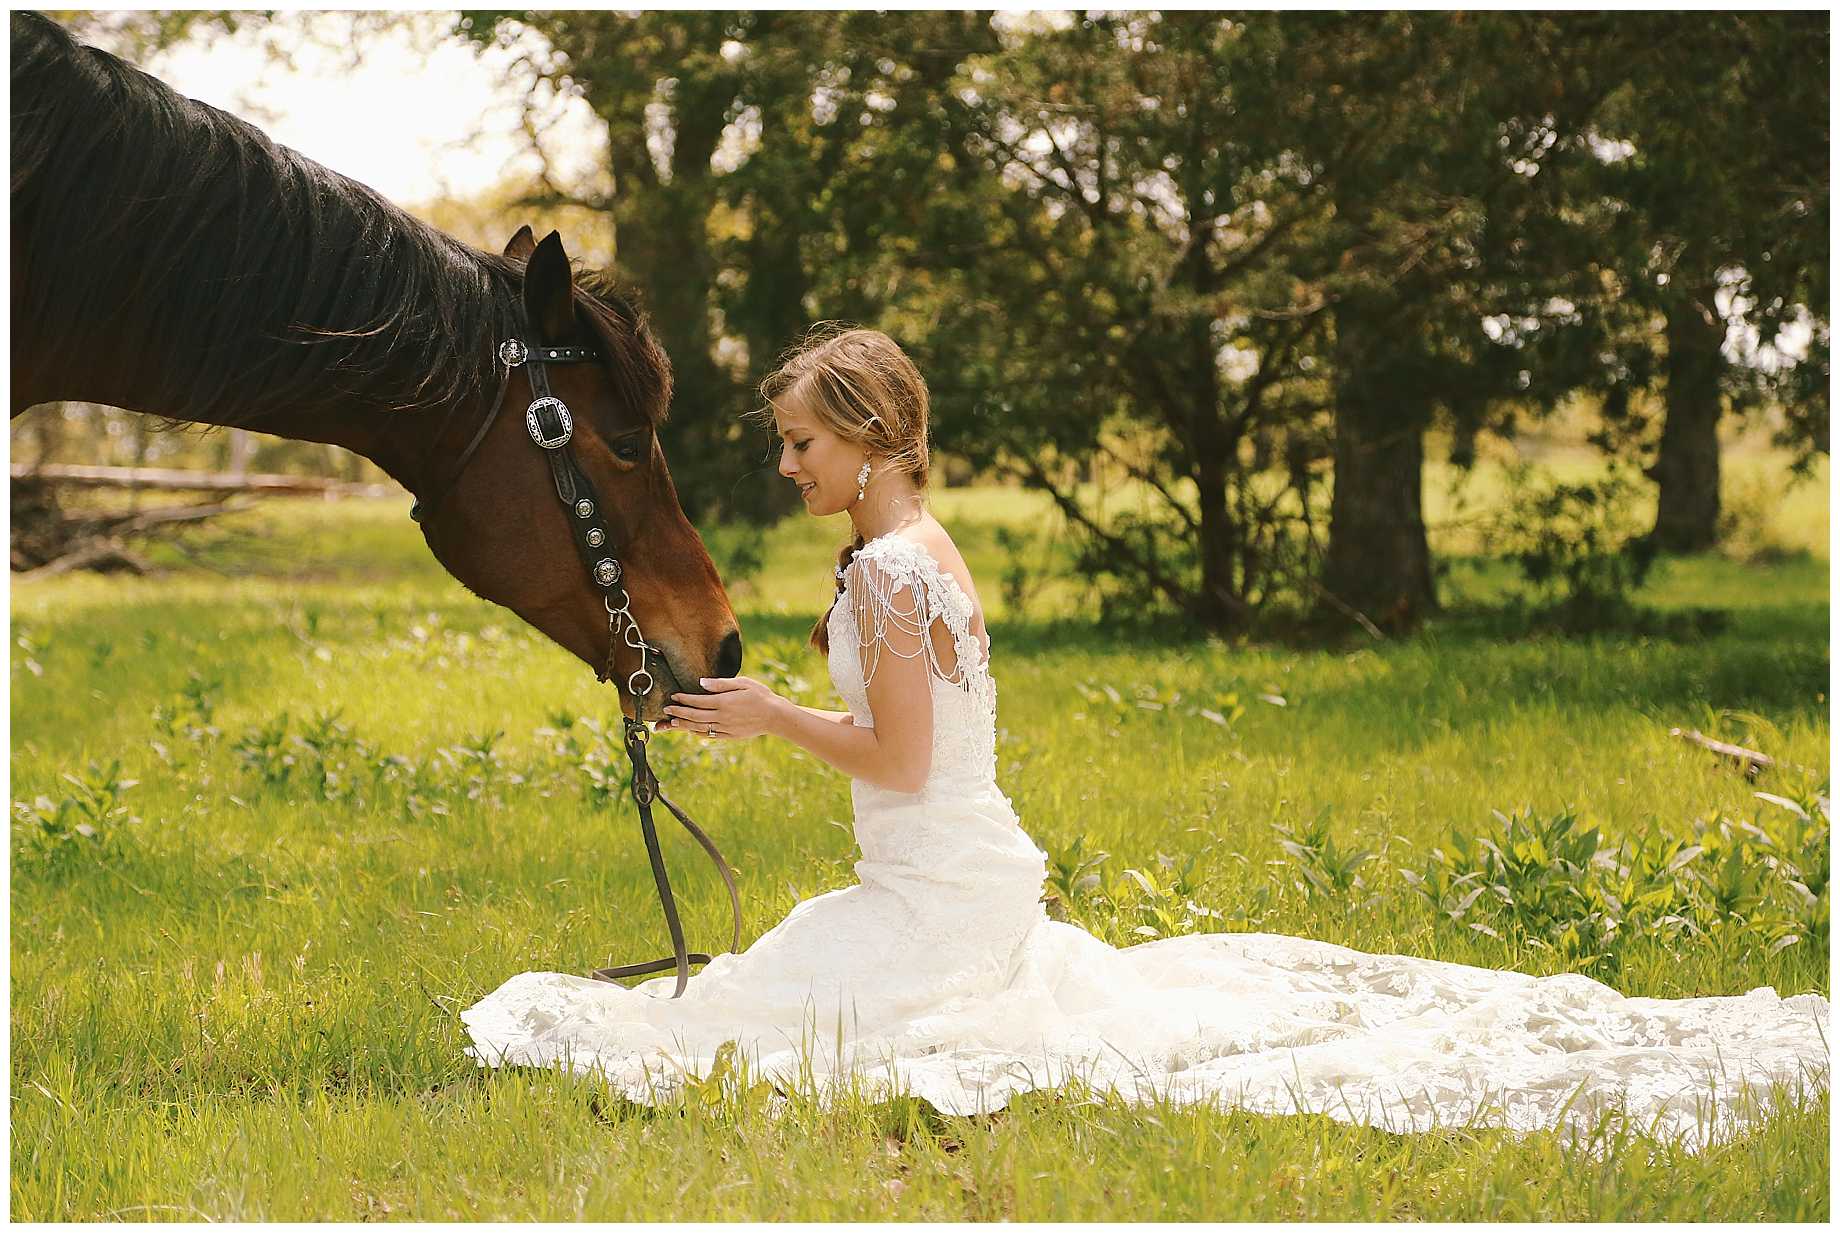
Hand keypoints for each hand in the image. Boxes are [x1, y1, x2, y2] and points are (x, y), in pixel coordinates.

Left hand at [657, 676, 783, 739]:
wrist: (775, 716)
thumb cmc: (761, 695)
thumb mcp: (743, 683)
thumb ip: (721, 683)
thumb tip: (701, 683)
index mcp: (724, 702)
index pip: (698, 701)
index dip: (684, 699)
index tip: (673, 696)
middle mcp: (722, 717)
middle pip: (694, 716)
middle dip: (678, 713)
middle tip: (666, 710)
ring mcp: (725, 728)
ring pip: (699, 727)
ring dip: (684, 725)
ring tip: (671, 723)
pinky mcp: (730, 736)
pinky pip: (710, 735)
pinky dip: (697, 733)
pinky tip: (690, 730)